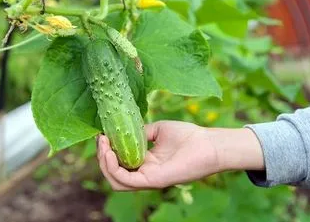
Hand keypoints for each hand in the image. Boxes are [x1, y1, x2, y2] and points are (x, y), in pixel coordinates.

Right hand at [96, 120, 218, 190]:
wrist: (209, 144)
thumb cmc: (189, 136)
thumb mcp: (159, 130)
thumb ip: (142, 132)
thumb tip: (126, 129)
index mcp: (146, 163)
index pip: (119, 164)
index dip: (106, 151)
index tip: (101, 134)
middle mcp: (145, 173)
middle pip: (114, 174)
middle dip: (102, 157)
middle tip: (100, 139)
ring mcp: (148, 179)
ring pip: (116, 180)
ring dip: (104, 163)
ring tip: (103, 145)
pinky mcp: (153, 181)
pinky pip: (126, 180)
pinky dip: (113, 167)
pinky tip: (110, 152)